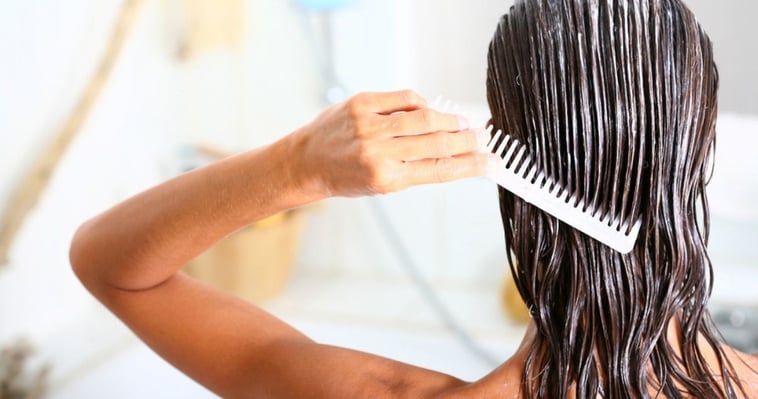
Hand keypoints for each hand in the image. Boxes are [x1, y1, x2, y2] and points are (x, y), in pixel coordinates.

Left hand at [292, 90, 489, 196]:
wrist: (307, 163)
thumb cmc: (346, 177)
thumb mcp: (383, 184)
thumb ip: (416, 169)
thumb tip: (454, 155)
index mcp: (387, 178)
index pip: (440, 170)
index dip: (471, 166)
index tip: (491, 163)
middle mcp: (379, 152)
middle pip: (438, 143)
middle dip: (467, 140)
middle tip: (484, 138)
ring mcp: (370, 126)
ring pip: (424, 117)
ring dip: (450, 120)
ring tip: (465, 123)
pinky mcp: (362, 104)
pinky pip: (404, 99)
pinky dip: (421, 104)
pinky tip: (429, 110)